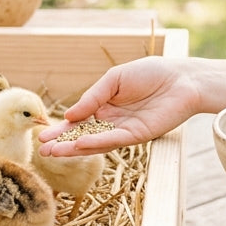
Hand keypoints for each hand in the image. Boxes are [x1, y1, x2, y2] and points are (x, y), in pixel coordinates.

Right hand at [37, 56, 200, 156]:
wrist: (183, 80)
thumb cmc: (151, 73)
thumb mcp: (115, 79)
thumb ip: (93, 97)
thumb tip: (70, 115)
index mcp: (104, 105)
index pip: (78, 120)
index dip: (61, 128)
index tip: (42, 134)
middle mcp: (112, 121)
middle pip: (82, 135)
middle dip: (62, 143)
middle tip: (42, 150)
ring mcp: (124, 130)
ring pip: (95, 142)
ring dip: (74, 148)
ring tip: (54, 152)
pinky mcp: (137, 136)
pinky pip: (113, 141)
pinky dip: (96, 143)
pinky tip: (80, 144)